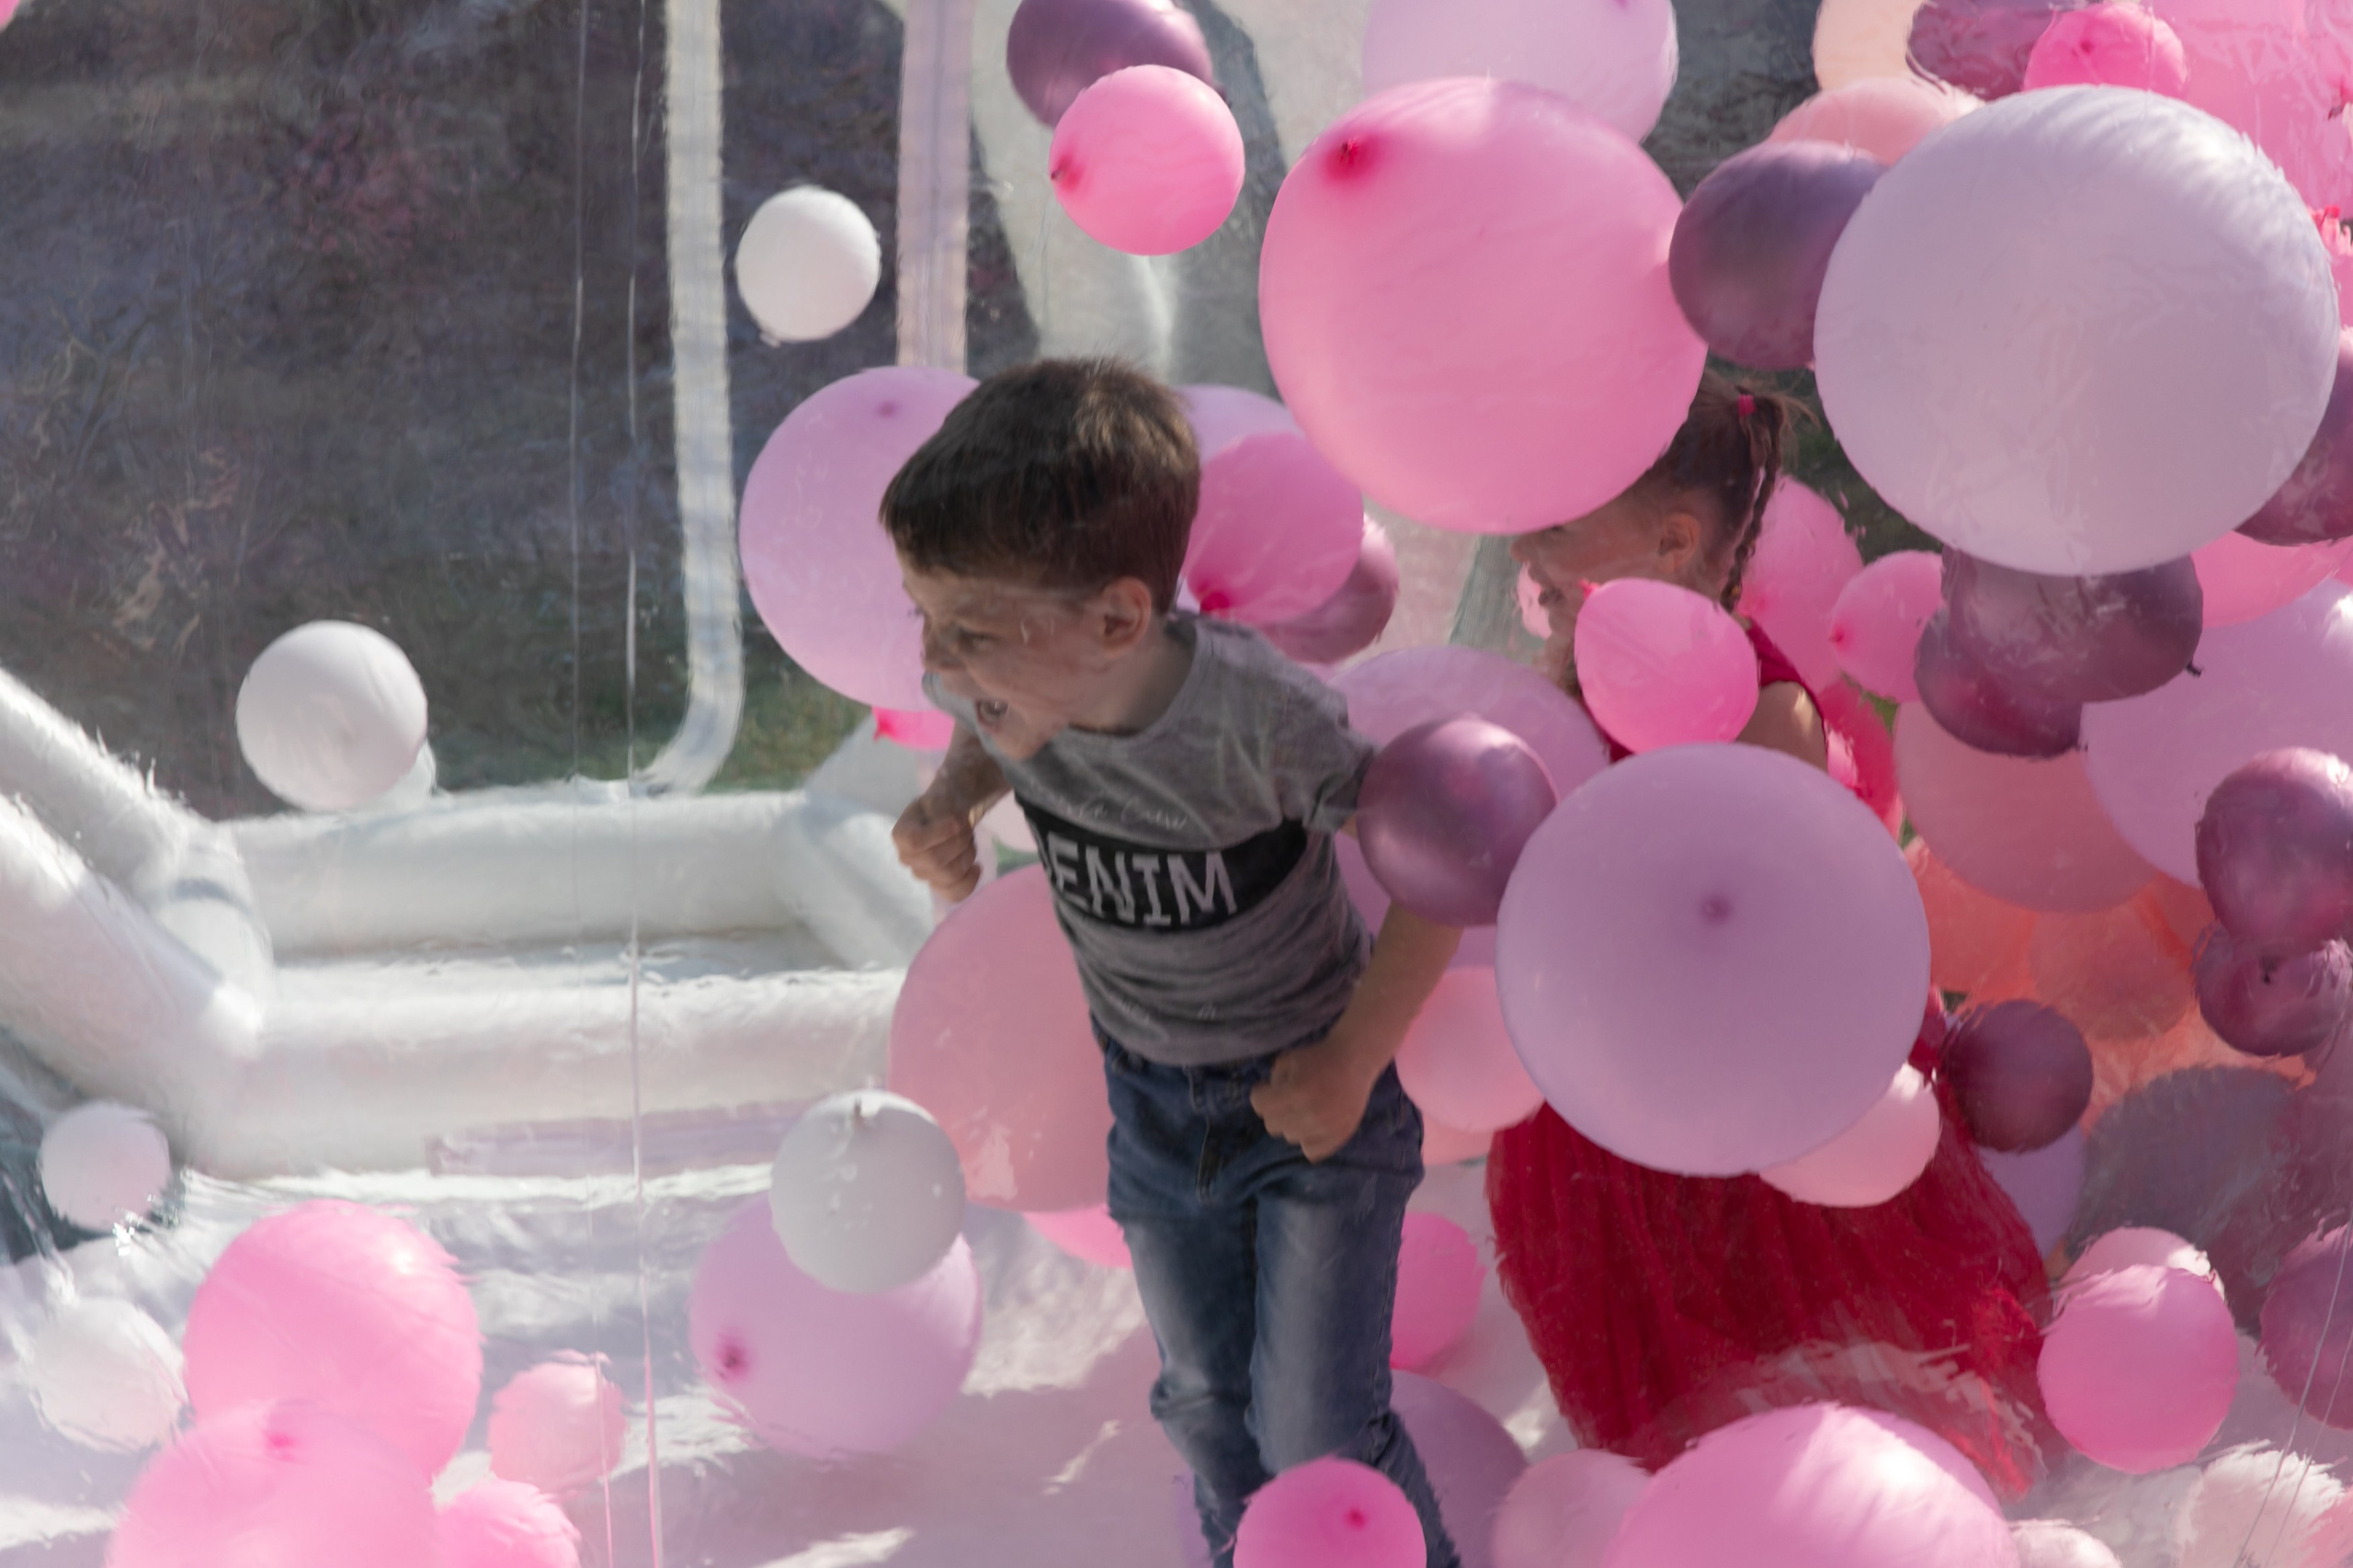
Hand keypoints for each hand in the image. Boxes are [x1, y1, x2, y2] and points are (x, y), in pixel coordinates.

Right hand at [893, 789, 981, 901]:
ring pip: (950, 875)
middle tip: (967, 827)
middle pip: (935, 861)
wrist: (953, 815)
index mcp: (901, 835)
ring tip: (969, 841)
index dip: (941, 833)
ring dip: (967, 855)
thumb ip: (942, 805)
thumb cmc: (944, 804)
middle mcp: (907, 858)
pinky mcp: (939, 885)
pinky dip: (970, 881)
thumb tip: (951, 819)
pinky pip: (954, 894)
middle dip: (960, 842)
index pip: (916, 841)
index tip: (958, 821)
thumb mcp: (940, 794)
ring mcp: (923, 875)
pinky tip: (977, 867)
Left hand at [1251, 1034, 1380, 1161]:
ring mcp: (1327, 1127)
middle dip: (1275, 1110)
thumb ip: (1272, 1081)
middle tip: (1287, 1099)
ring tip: (1303, 1109)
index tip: (1266, 1089)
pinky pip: (1312, 1152)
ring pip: (1291, 1137)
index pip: (1259, 1106)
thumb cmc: (1318, 1058)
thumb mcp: (1287, 1059)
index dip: (1260, 1095)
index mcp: (1296, 1091)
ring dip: (1292, 1124)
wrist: (1355, 1061)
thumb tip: (1264, 1102)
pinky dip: (1308, 1140)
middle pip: (1272, 1125)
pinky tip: (1313, 1126)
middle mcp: (1312, 1113)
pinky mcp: (1340, 1136)